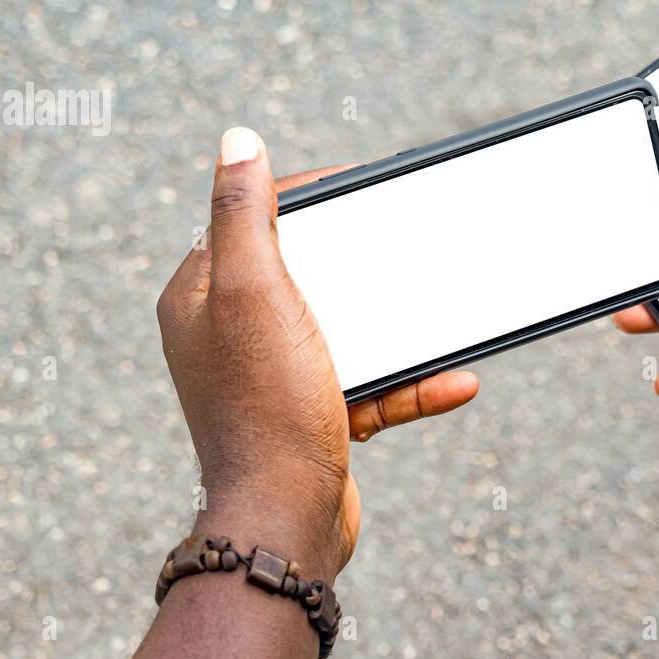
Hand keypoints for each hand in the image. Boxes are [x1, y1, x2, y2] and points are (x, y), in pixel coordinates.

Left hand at [156, 128, 478, 580]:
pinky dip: (412, 383)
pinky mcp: (312, 418)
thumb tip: (236, 138)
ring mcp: (272, 379)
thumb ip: (247, 213)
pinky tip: (457, 380)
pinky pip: (369, 385)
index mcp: (200, 298)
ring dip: (400, 327)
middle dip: (359, 257)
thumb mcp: (256, 291)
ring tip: (445, 317)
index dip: (305, 195)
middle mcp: (228, 336)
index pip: (250, 219)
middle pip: (304, 271)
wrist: (284, 520)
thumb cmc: (267, 405)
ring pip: (345, 330)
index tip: (362, 185)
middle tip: (405, 238)